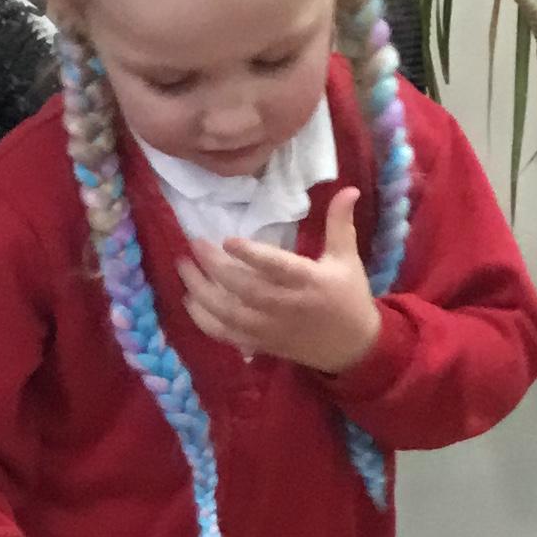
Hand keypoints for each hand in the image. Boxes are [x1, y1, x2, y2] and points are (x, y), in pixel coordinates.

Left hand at [179, 189, 382, 375]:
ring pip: (229, 314)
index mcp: (309, 282)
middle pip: (245, 289)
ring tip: (184, 267)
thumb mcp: (347, 258)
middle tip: (195, 244)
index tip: (227, 240)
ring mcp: (270, 328)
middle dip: (215, 267)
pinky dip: (204, 320)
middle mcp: (286, 306)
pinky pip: (226, 334)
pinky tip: (189, 300)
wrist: (352, 348)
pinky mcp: (260, 343)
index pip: (277, 268)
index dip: (252, 255)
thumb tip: (348, 188)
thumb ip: (340, 223)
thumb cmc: (348, 297)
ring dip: (201, 292)